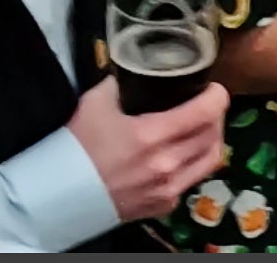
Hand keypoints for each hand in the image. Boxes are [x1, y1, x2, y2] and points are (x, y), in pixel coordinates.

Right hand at [68, 77, 229, 223]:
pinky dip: (195, 163)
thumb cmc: (77, 147)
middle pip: (213, 135)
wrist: (59, 196)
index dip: (217, 96)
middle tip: (208, 104)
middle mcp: (167, 165)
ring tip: (204, 128)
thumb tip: (131, 71)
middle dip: (217, 115)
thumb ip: (119, 83)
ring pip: (210, 161)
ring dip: (212, 140)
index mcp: (152, 135)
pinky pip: (192, 180)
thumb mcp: (95, 102)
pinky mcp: (162, 206)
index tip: (214, 88)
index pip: (205, 113)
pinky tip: (184, 154)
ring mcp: (167, 189)